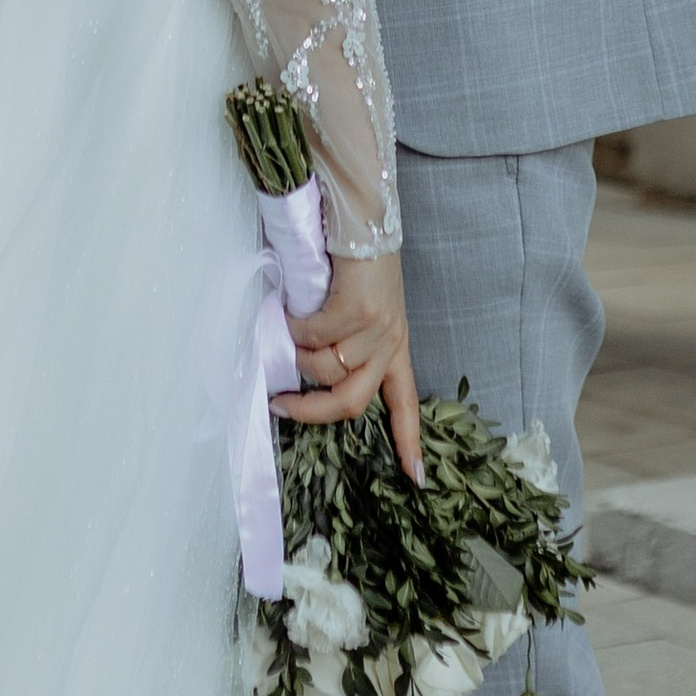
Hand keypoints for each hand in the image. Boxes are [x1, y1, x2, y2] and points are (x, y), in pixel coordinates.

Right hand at [280, 247, 422, 482]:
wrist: (363, 215)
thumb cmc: (357, 259)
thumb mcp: (364, 306)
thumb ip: (343, 339)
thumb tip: (299, 368)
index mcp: (395, 346)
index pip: (404, 402)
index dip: (408, 443)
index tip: (416, 479)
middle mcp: (389, 341)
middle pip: (351, 402)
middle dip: (309, 412)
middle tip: (280, 405)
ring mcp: (375, 327)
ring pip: (322, 366)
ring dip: (296, 350)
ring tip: (288, 325)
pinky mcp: (357, 309)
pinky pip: (311, 336)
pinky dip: (292, 325)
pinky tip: (289, 308)